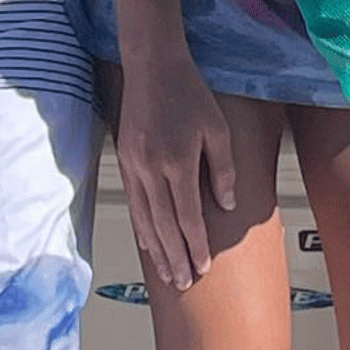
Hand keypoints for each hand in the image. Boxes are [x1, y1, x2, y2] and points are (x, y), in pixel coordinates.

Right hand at [114, 56, 237, 291]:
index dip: (196, 245)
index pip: (187, 216)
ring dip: (157, 249)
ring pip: (145, 218)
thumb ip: (222, 169)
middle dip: (175, 257)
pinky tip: (149, 242)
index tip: (204, 266)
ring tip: (168, 273)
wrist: (152, 66)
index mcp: (178, 161)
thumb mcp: (217, 127)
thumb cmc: (189, 93)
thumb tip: (224, 204)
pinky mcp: (124, 160)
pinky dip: (142, 226)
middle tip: (185, 283)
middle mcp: (151, 167)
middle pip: (164, 225)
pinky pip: (134, 202)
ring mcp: (134, 165)